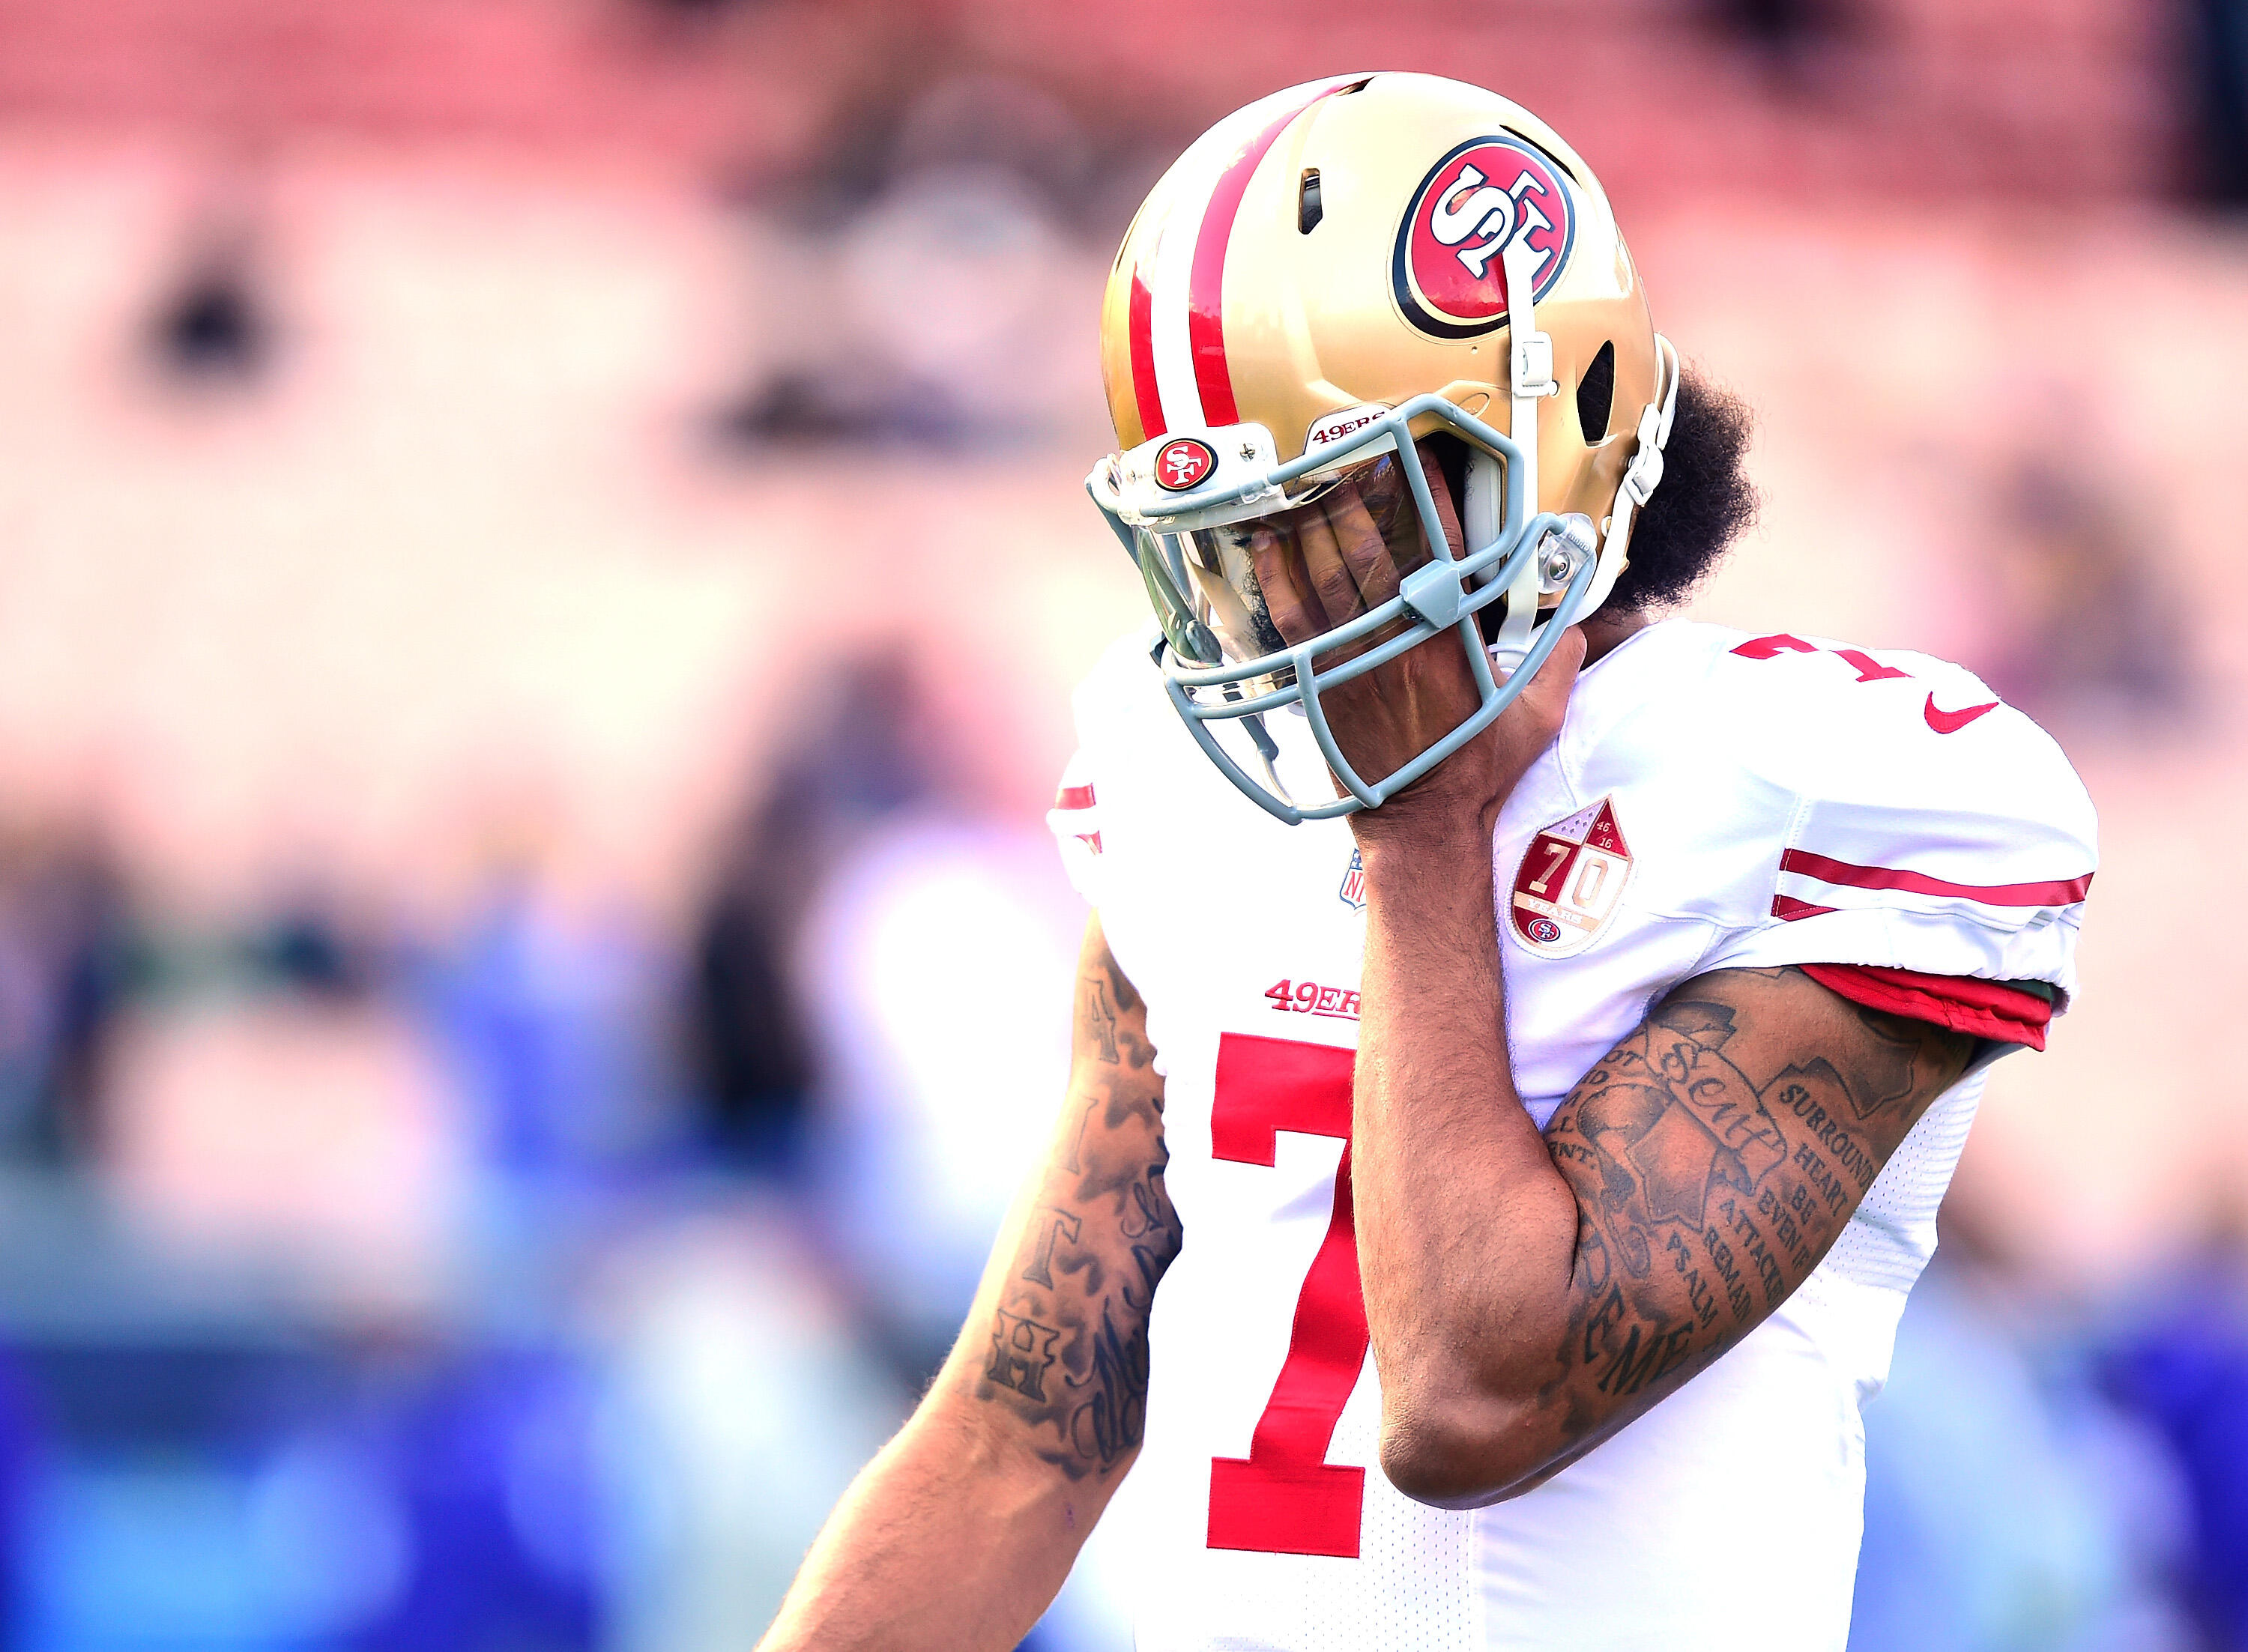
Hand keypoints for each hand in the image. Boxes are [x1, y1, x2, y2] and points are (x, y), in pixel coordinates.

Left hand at [1247, 442, 1584, 835]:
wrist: (1419, 823)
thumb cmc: (1475, 773)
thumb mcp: (1535, 721)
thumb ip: (1557, 668)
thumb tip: (1579, 630)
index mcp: (1451, 642)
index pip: (1446, 553)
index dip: (1439, 499)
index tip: (1435, 461)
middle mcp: (1397, 641)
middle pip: (1375, 550)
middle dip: (1368, 495)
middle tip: (1363, 454)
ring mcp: (1352, 659)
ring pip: (1327, 575)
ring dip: (1320, 523)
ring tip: (1316, 481)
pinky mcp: (1319, 680)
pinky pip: (1290, 617)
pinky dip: (1277, 576)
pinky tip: (1268, 543)